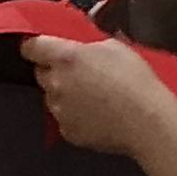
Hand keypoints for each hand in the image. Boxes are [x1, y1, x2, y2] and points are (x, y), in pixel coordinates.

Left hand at [21, 30, 176, 158]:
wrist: (144, 120)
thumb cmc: (133, 80)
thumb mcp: (114, 46)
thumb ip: (90, 44)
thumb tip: (86, 44)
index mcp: (65, 57)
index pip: (32, 47)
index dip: (34, 45)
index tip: (39, 46)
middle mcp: (56, 84)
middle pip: (41, 73)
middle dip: (53, 70)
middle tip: (76, 71)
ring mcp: (60, 111)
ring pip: (51, 97)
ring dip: (63, 93)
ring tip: (89, 95)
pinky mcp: (67, 132)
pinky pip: (63, 119)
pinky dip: (72, 115)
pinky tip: (93, 113)